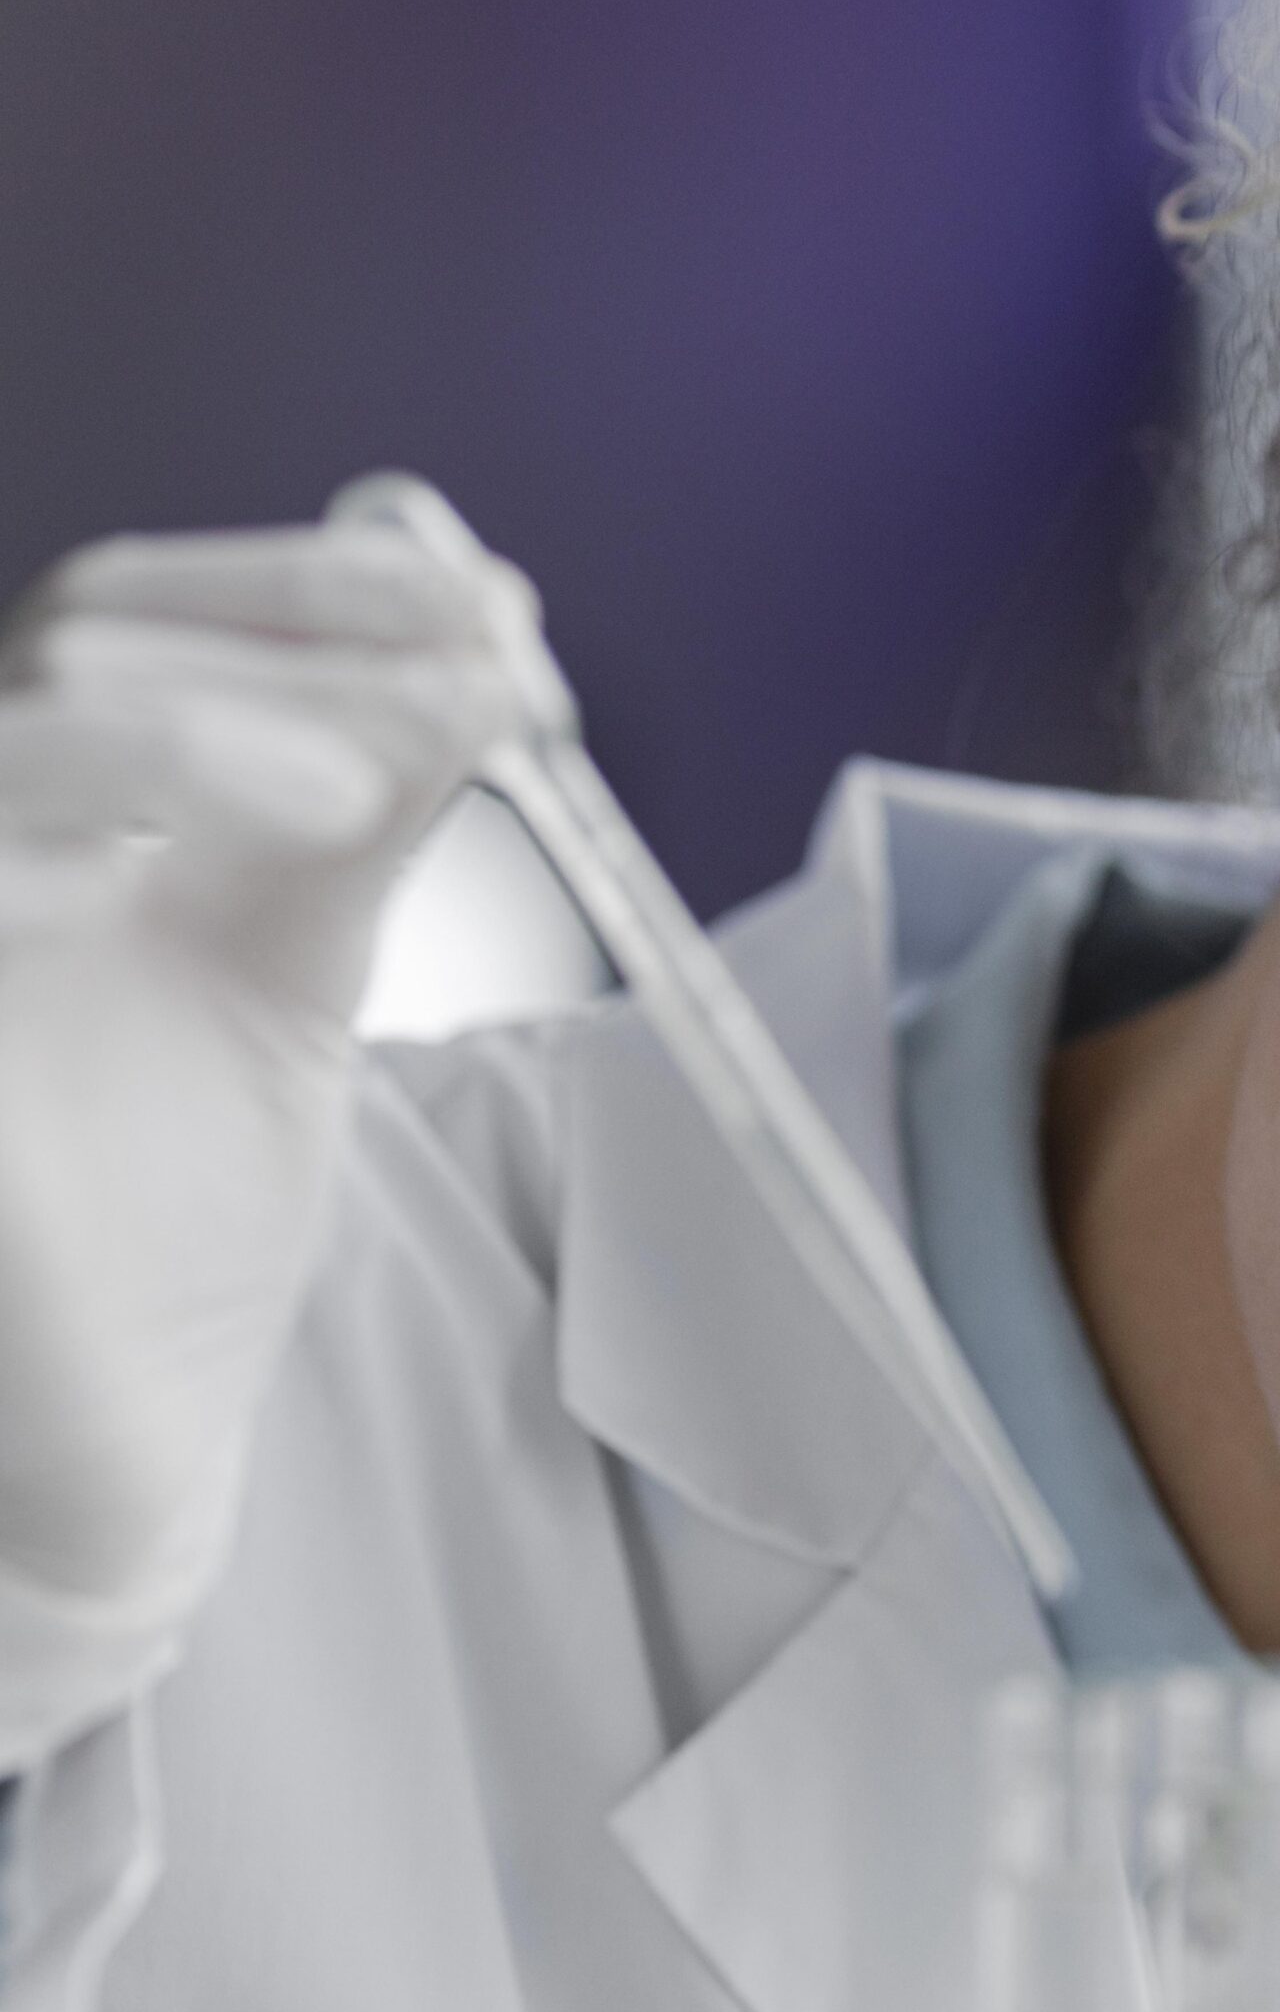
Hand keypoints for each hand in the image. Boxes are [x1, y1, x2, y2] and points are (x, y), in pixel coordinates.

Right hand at [0, 514, 529, 1619]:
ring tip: (384, 778)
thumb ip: (358, 822)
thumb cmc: (174, 1209)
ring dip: (210, 721)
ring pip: (11, 739)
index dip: (302, 587)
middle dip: (306, 640)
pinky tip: (309, 832)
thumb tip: (485, 664)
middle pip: (78, 643)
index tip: (496, 607)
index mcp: (46, 816)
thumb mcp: (290, 970)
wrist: (121, 1424)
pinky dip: (123, 828)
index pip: (130, 618)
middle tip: (499, 683)